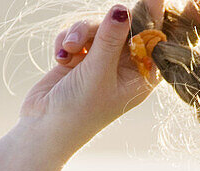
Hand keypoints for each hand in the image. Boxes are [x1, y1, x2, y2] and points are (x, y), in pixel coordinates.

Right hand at [18, 1, 163, 146]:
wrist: (42, 129)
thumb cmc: (78, 111)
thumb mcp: (98, 72)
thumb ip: (110, 38)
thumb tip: (122, 8)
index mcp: (140, 76)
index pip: (156, 41)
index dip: (157, 17)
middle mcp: (124, 66)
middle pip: (126, 26)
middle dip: (107, 24)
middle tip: (97, 22)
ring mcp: (102, 60)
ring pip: (99, 26)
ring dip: (80, 33)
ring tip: (68, 49)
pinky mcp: (80, 57)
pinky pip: (79, 33)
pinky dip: (68, 41)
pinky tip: (60, 57)